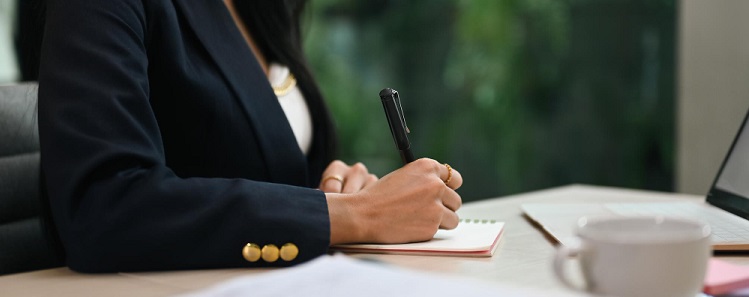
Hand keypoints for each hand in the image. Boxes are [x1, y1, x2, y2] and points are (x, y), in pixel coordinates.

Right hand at [326, 158, 462, 244]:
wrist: (363, 214)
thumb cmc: (379, 196)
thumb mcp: (403, 176)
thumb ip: (424, 180)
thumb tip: (443, 189)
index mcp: (427, 167)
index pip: (454, 178)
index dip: (448, 188)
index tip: (443, 195)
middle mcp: (435, 184)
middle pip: (455, 199)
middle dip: (444, 207)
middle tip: (427, 211)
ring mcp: (435, 205)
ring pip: (453, 217)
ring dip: (441, 220)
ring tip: (421, 220)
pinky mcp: (433, 225)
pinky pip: (440, 230)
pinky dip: (430, 230)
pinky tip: (413, 226)